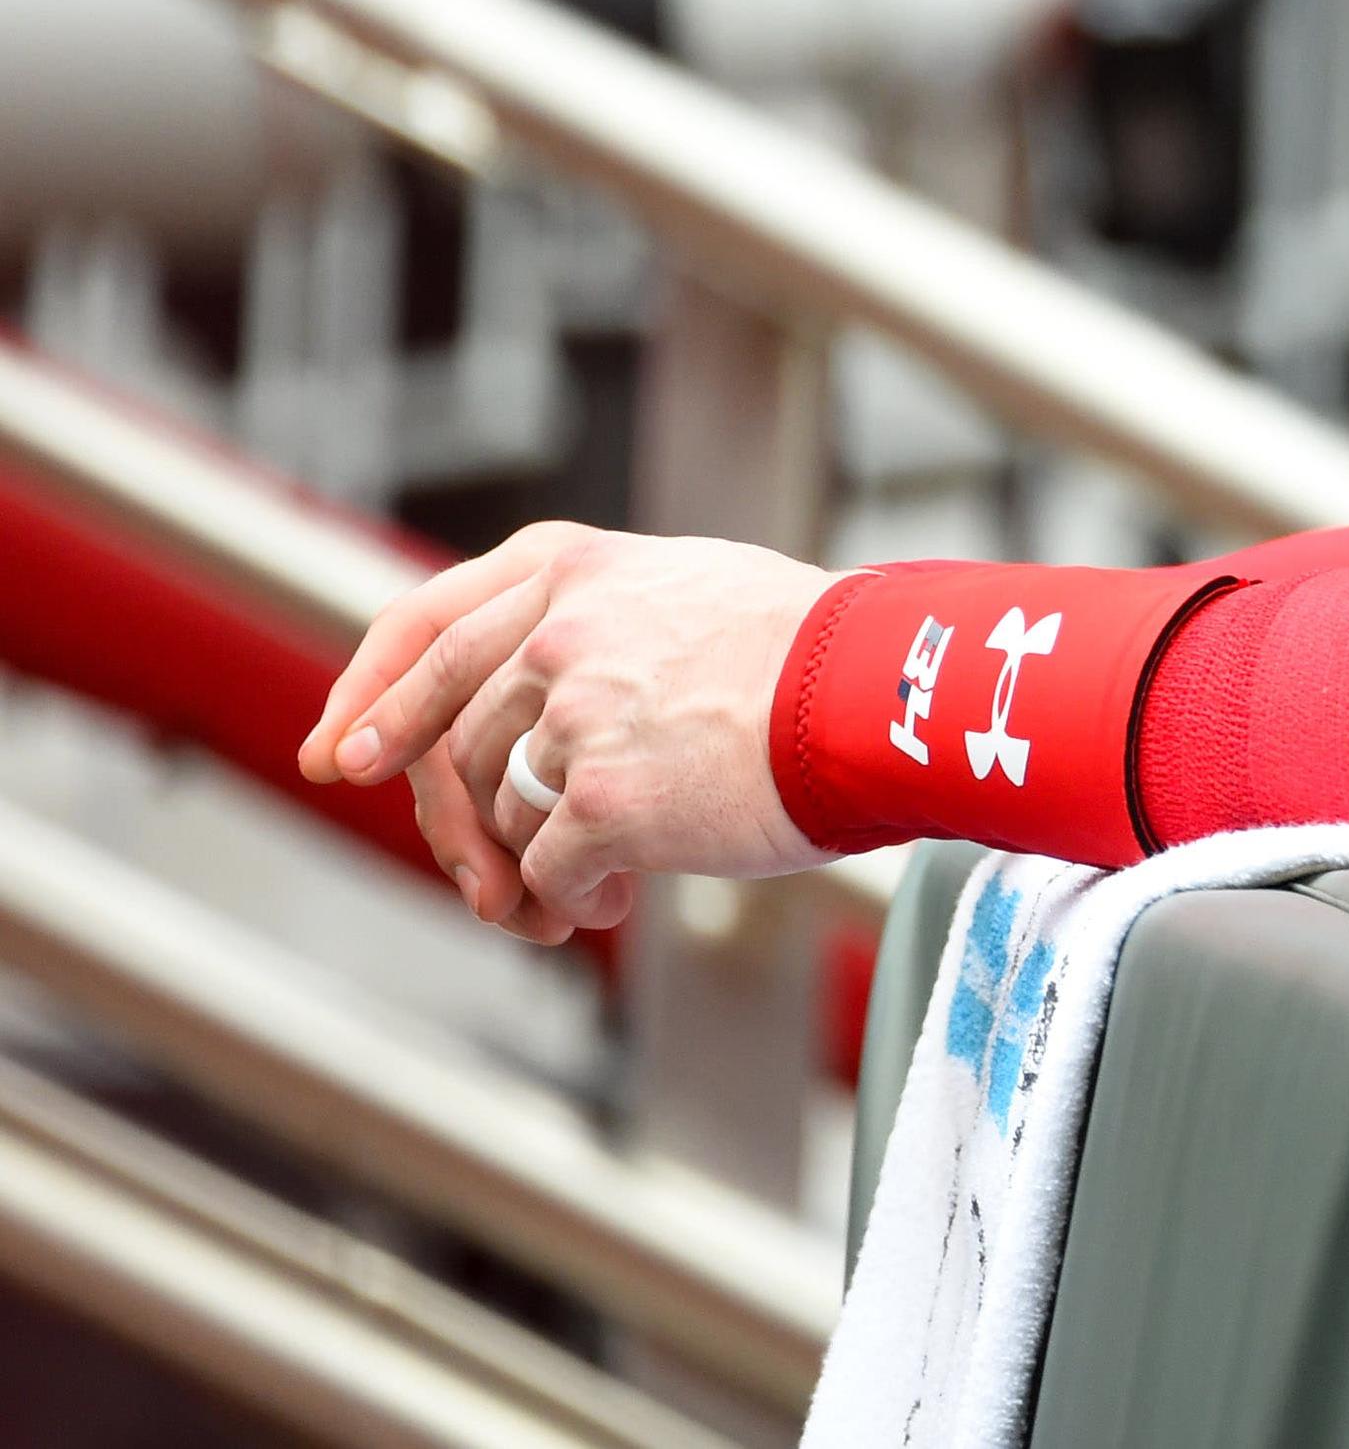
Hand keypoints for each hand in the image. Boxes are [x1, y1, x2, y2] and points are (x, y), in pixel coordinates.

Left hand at [300, 521, 834, 941]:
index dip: (368, 695)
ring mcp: (573, 718)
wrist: (882, 693)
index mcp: (569, 569)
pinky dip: (561, 902)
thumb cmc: (812, 651)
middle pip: (448, 741)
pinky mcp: (603, 803)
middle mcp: (554, 633)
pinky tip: (607, 904)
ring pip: (495, 813)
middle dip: (449, 818)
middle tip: (473, 877)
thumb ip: (597, 623)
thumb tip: (534, 715)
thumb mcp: (688, 589)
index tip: (341, 752)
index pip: (422, 627)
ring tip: (578, 893)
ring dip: (519, 868)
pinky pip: (543, 874)